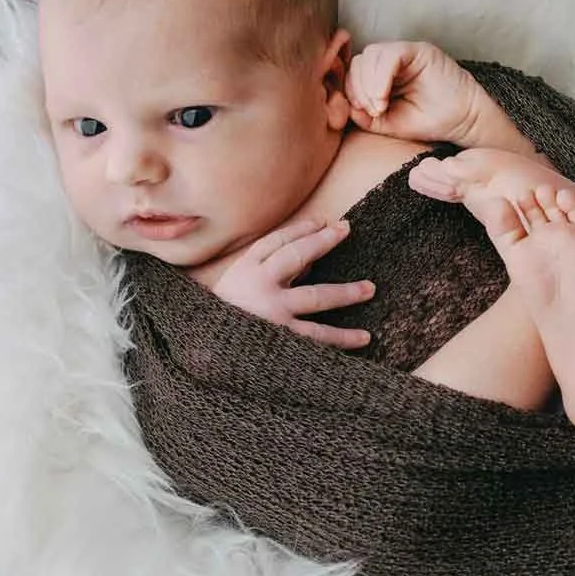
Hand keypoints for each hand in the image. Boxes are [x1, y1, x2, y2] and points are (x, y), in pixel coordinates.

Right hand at [211, 217, 374, 348]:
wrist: (205, 354)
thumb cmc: (222, 319)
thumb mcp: (237, 287)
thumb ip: (271, 272)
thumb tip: (312, 260)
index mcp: (244, 270)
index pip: (277, 241)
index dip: (302, 229)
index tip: (324, 221)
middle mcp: (259, 287)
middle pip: (297, 256)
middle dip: (323, 241)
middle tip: (347, 229)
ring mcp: (272, 313)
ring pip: (316, 297)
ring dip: (346, 292)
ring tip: (370, 289)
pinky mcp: (282, 340)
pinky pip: (317, 336)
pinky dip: (341, 338)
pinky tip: (363, 338)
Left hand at [345, 40, 483, 146]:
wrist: (461, 121)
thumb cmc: (428, 122)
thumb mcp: (388, 123)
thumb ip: (365, 116)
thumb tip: (348, 107)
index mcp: (382, 75)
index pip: (355, 72)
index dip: (351, 91)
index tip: (361, 113)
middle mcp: (392, 61)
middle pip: (359, 61)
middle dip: (358, 88)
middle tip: (371, 111)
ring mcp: (405, 53)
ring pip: (371, 54)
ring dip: (368, 83)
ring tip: (379, 106)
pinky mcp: (418, 50)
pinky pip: (390, 55)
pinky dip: (381, 76)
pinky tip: (383, 97)